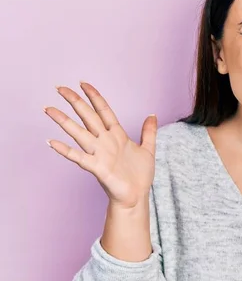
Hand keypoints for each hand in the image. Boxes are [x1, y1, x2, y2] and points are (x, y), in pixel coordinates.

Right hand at [44, 82, 156, 208]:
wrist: (136, 196)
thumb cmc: (140, 175)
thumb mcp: (148, 149)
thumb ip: (149, 132)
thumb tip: (152, 114)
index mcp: (117, 135)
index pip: (104, 111)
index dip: (95, 97)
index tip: (83, 84)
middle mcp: (105, 141)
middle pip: (88, 117)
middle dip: (75, 102)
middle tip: (59, 88)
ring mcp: (100, 154)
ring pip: (79, 133)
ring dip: (64, 121)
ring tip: (49, 109)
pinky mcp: (97, 168)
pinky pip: (79, 157)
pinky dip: (66, 150)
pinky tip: (52, 142)